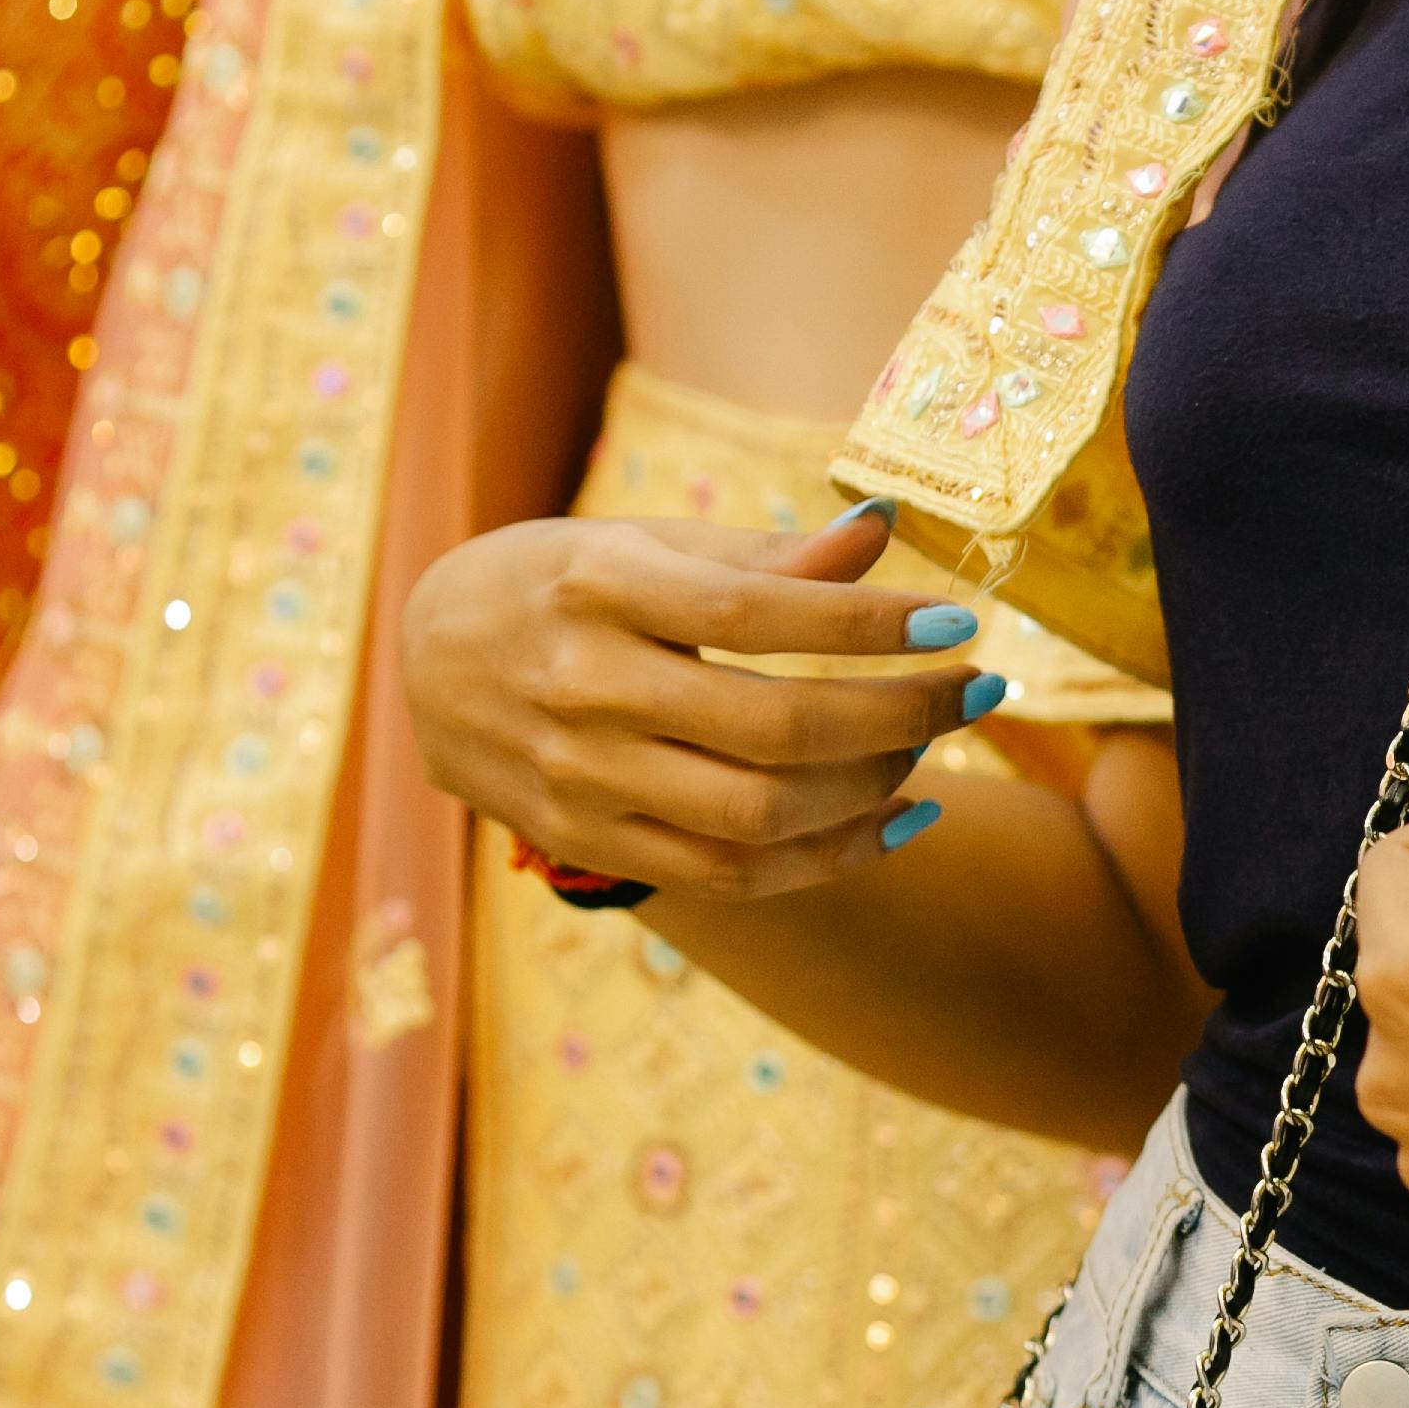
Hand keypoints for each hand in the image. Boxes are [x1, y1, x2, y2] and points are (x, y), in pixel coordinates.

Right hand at [399, 500, 998, 894]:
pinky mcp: (586, 840)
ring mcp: (580, 777)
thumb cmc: (561, 582)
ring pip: (758, 814)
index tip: (957, 622)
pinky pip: (729, 875)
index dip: (866, 626)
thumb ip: (763, 553)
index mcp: (599, 587)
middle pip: (772, 728)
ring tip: (932, 746)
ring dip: (872, 787)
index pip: (756, 614)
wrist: (428, 662)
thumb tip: (884, 532)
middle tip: (980, 689)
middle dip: (901, 714)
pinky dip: (828, 857)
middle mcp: (583, 686)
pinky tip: (898, 819)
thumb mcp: (645, 543)